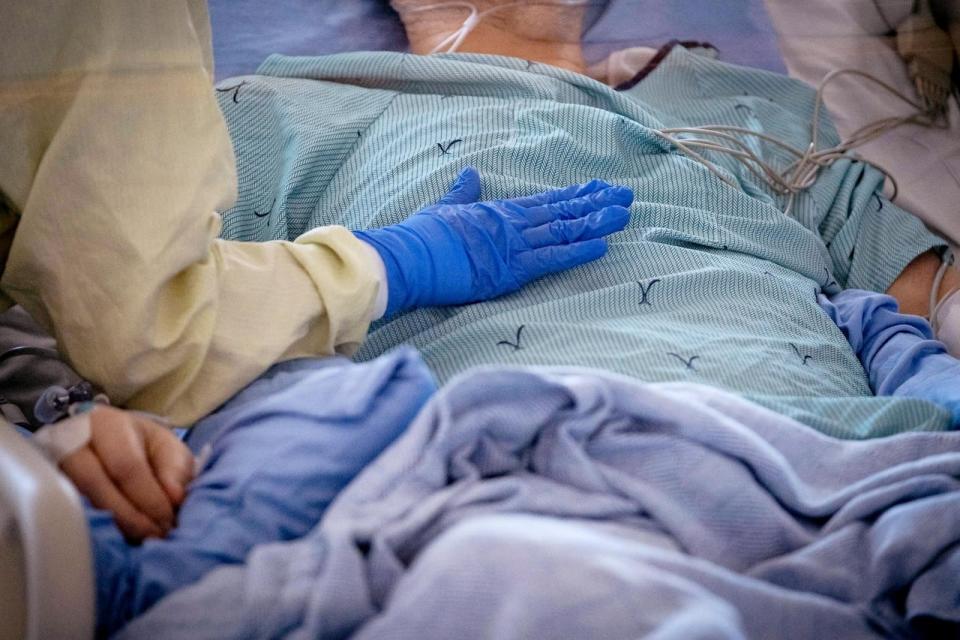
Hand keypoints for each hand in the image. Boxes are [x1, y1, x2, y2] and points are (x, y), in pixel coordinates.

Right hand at [59, 406, 193, 541]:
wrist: (105, 441)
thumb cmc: (140, 445)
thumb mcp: (165, 447)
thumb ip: (175, 469)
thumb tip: (175, 498)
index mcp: (106, 425)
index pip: (125, 465)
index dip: (149, 498)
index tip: (168, 521)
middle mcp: (71, 443)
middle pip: (96, 485)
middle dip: (131, 517)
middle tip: (155, 536)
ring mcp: (52, 467)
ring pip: (77, 503)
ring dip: (113, 527)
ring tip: (141, 540)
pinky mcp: (46, 490)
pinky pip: (66, 516)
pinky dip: (94, 531)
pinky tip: (117, 541)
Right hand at [355, 167, 632, 315]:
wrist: (408, 256)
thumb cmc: (421, 236)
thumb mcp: (443, 207)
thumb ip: (462, 192)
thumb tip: (470, 174)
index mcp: (498, 212)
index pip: (545, 202)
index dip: (574, 196)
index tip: (598, 188)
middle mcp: (512, 225)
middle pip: (561, 212)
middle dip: (594, 204)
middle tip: (624, 195)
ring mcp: (514, 245)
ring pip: (563, 230)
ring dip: (595, 222)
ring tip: (623, 212)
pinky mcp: (511, 269)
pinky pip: (551, 258)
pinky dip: (577, 251)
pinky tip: (602, 245)